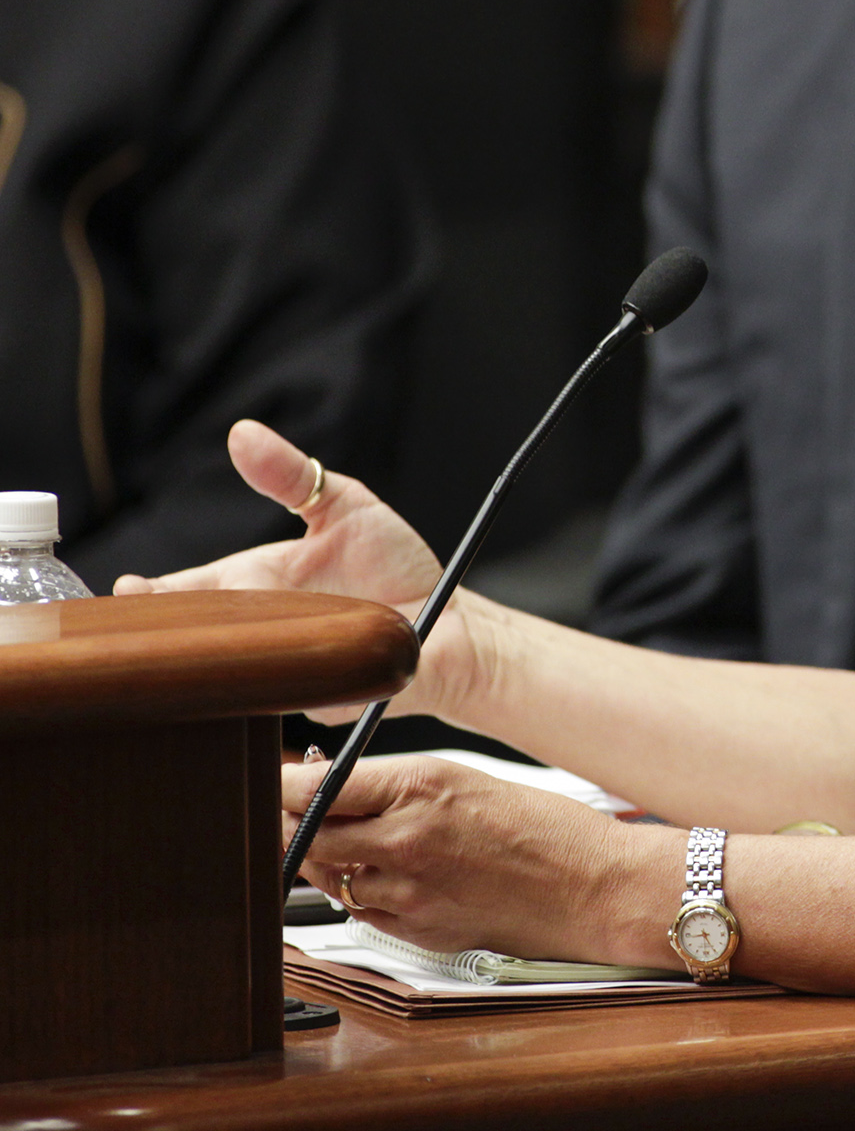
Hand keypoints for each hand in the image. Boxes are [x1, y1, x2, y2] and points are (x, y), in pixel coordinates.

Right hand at [114, 420, 466, 720]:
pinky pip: (293, 697)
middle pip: (197, 636)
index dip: (152, 596)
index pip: (184, 592)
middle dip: (169, 632)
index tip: (128, 591)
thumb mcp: (344, 505)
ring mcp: (285, 667)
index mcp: (252, 585)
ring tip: (205, 642)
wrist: (450, 621)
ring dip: (220, 658)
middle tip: (145, 624)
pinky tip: (278, 671)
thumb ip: (293, 475)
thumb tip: (243, 433)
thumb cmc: (393, 563)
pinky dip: (285, 683)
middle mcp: (260, 630)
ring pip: (236, 672)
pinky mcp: (322, 698)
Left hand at [284, 757, 682, 965]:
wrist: (592, 885)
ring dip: (328, 860)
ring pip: (327, 877)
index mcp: (420, 785)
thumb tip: (327, 785)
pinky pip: (361, 910)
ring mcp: (407, 889)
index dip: (284, 783)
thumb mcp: (466, 779)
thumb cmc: (544, 826)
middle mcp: (405, 838)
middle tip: (295, 811)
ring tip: (359, 843)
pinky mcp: (416, 929)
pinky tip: (392, 877)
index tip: (275, 779)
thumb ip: (395, 785)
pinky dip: (362, 894)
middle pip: (306, 835)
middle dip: (292, 823)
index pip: (316, 785)